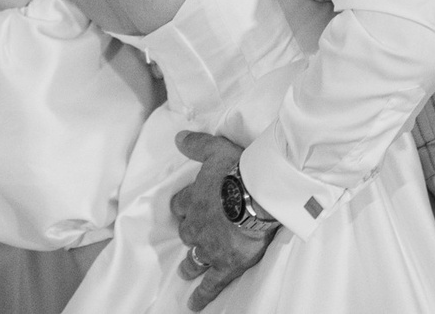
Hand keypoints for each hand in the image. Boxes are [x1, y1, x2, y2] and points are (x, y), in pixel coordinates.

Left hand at [170, 131, 271, 309]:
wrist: (256, 194)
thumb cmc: (238, 169)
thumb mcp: (215, 149)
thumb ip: (197, 144)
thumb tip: (179, 136)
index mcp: (193, 199)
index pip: (181, 205)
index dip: (183, 207)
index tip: (184, 209)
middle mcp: (197, 225)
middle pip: (187, 234)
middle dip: (188, 237)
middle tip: (190, 241)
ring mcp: (210, 247)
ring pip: (194, 259)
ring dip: (190, 265)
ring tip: (186, 272)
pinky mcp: (226, 264)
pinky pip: (210, 284)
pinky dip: (202, 295)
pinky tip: (194, 304)